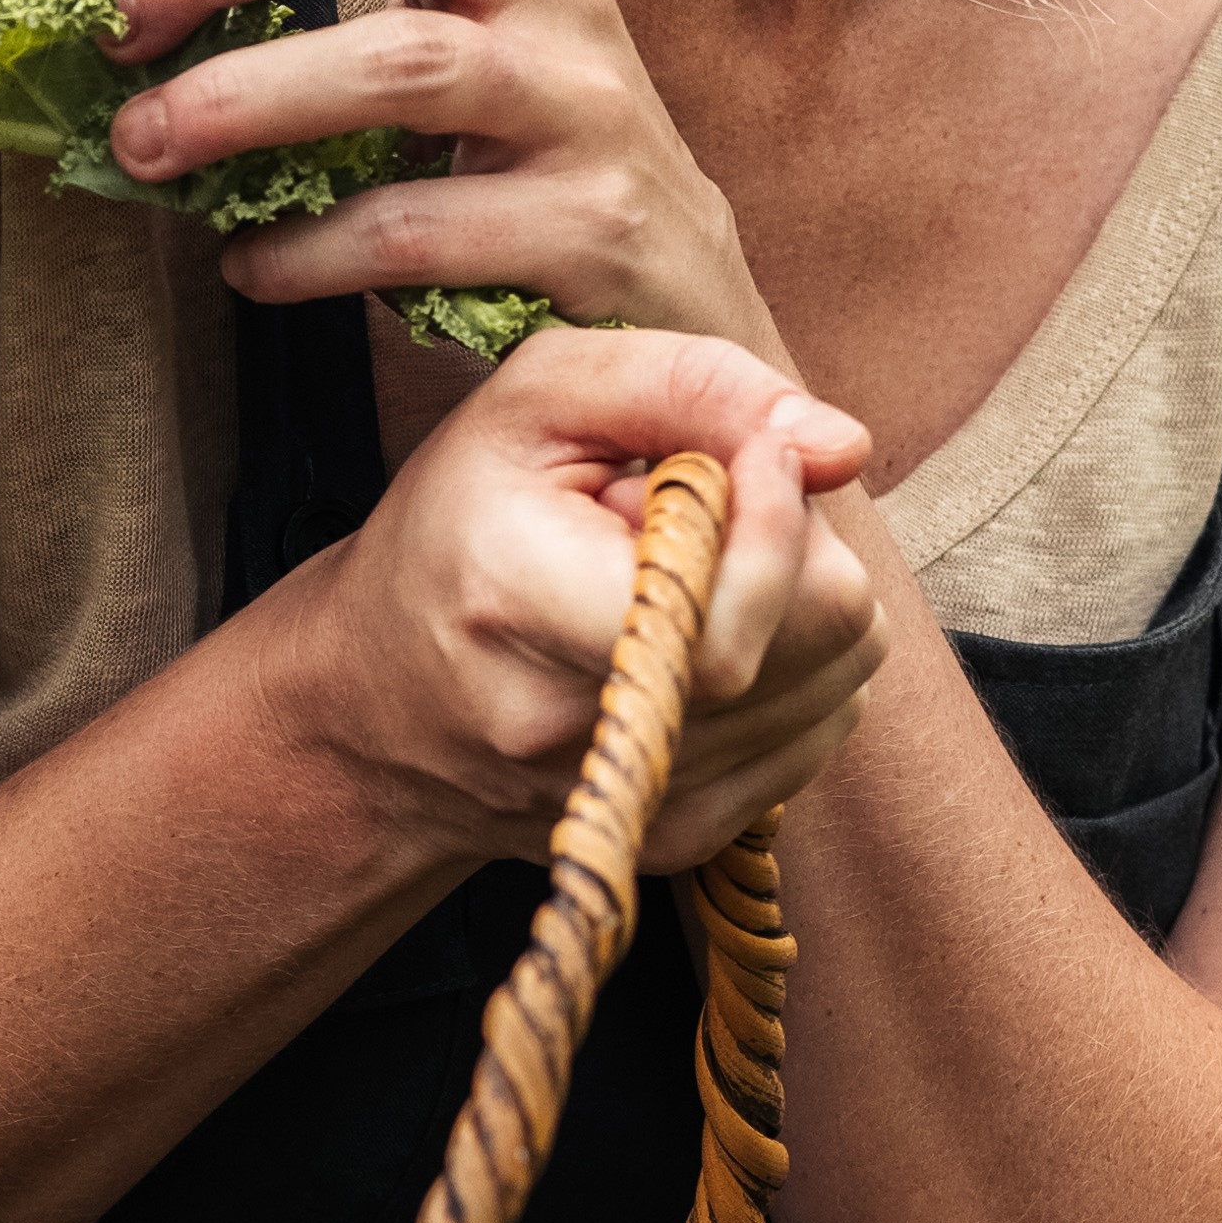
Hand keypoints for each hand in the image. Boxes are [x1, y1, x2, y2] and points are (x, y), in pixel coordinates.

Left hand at [0, 0, 771, 356]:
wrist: (683, 341)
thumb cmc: (511, 190)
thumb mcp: (421, 64)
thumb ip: (301, 9)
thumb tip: (98, 3)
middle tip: (110, 23)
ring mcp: (587, 101)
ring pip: (402, 63)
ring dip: (243, 103)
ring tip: (140, 154)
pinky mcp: (601, 226)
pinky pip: (427, 225)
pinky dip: (315, 249)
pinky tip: (250, 270)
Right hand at [247, 329, 888, 870]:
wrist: (378, 703)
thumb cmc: (459, 525)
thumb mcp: (540, 398)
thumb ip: (694, 385)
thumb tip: (844, 445)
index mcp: (516, 602)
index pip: (732, 607)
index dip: (781, 512)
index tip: (751, 452)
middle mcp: (571, 730)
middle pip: (820, 641)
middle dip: (799, 547)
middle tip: (710, 513)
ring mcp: (632, 800)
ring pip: (840, 686)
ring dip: (800, 608)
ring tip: (693, 579)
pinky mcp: (677, 837)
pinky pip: (818, 736)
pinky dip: (797, 672)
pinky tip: (708, 637)